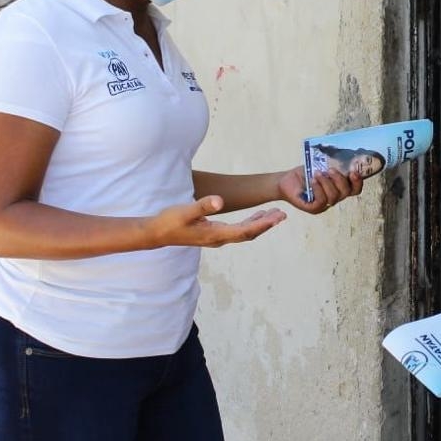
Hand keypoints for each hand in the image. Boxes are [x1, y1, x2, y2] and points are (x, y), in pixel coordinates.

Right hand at [147, 196, 285, 247]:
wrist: (157, 233)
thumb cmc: (169, 221)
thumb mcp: (184, 211)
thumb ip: (202, 206)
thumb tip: (220, 201)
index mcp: (214, 234)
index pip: (244, 231)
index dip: (262, 224)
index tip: (276, 218)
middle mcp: (219, 239)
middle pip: (249, 233)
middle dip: (266, 225)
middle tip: (282, 215)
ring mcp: (217, 238)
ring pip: (245, 232)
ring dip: (260, 224)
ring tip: (276, 214)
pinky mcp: (214, 233)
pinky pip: (238, 230)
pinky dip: (250, 223)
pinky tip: (257, 215)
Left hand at [277, 166, 362, 213]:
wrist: (285, 181)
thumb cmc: (304, 174)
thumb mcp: (320, 165)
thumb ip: (332, 163)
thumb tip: (342, 152)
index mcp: (338, 188)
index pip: (354, 189)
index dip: (358, 182)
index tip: (354, 171)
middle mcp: (334, 198)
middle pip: (346, 193)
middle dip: (340, 180)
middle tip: (331, 170)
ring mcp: (324, 205)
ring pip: (334, 197)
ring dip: (327, 183)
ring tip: (318, 173)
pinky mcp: (313, 208)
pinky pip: (321, 201)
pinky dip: (318, 189)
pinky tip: (313, 180)